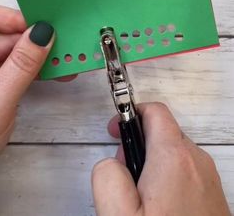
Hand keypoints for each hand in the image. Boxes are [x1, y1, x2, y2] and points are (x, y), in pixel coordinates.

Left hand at [0, 5, 54, 154]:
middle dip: (35, 43)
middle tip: (61, 48)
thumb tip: (41, 35)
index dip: (18, 20)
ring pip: (13, 53)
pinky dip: (31, 69)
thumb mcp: (0, 100)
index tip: (43, 27)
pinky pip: (14, 67)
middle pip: (7, 38)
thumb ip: (22, 65)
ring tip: (61, 64)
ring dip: (37, 58)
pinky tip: (48, 73)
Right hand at [92, 102, 230, 215]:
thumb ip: (106, 176)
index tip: (114, 130)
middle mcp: (196, 161)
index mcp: (174, 157)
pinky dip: (166, 178)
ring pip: (172, 154)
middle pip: (162, 132)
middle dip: (137, 145)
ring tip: (138, 198)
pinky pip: (184, 172)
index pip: (154, 111)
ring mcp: (207, 178)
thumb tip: (111, 163)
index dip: (129, 114)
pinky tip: (158, 208)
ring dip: (150, 164)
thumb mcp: (119, 215)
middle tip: (123, 173)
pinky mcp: (211, 195)